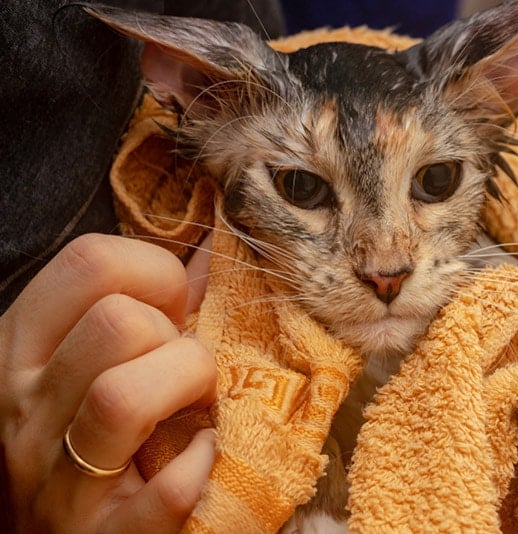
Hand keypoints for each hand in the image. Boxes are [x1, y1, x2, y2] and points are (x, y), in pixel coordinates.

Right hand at [0, 234, 215, 532]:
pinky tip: (202, 457)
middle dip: (178, 337)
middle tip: (184, 370)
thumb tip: (215, 248)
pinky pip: (165, 493)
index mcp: (20, 348)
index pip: (90, 261)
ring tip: (195, 407)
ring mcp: (56, 481)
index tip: (175, 310)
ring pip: (125, 397)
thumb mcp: (84, 362)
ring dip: (188, 389)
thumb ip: (148, 303)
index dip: (157, 273)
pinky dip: (199, 467)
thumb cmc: (78, 438)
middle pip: (118, 324)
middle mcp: (22, 410)